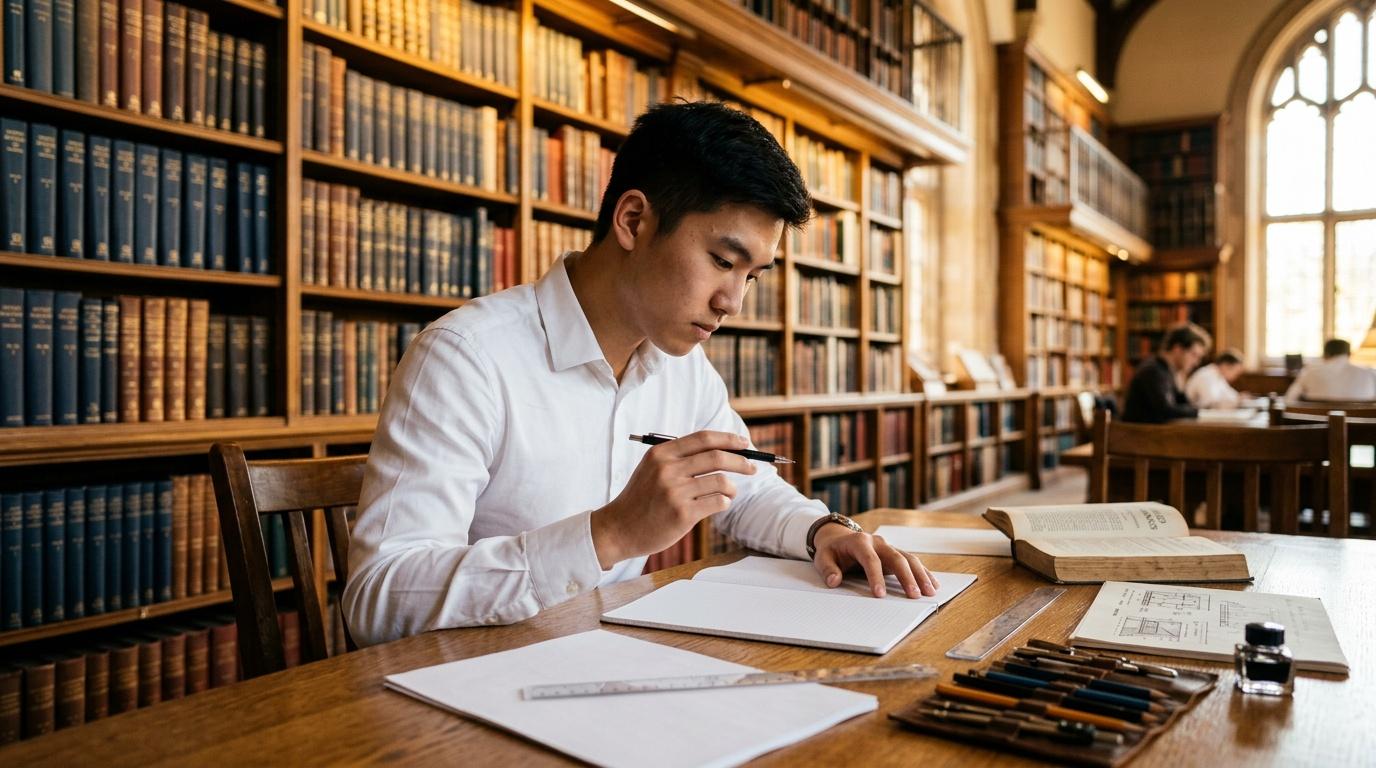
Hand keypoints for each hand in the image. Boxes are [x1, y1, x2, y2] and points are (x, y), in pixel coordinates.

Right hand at [590, 430, 755, 567]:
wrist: (618, 529)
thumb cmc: (641, 499)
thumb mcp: (652, 469)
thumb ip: (679, 458)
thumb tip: (721, 450)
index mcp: (661, 454)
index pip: (703, 438)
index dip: (728, 439)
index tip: (745, 444)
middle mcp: (668, 469)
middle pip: (717, 457)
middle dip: (741, 461)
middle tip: (753, 468)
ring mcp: (675, 492)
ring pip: (721, 481)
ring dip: (732, 487)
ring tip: (730, 493)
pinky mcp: (682, 514)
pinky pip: (717, 502)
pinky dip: (724, 503)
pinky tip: (719, 505)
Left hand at [811, 525, 938, 597]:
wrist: (838, 537)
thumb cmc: (832, 550)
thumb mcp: (822, 557)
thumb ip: (827, 569)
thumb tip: (834, 581)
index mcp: (859, 541)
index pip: (870, 559)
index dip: (876, 577)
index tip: (880, 595)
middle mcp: (878, 542)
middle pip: (896, 558)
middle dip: (906, 577)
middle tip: (914, 595)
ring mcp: (888, 547)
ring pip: (908, 558)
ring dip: (920, 575)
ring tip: (929, 592)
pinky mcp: (895, 553)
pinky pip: (912, 561)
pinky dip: (923, 572)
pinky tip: (933, 584)